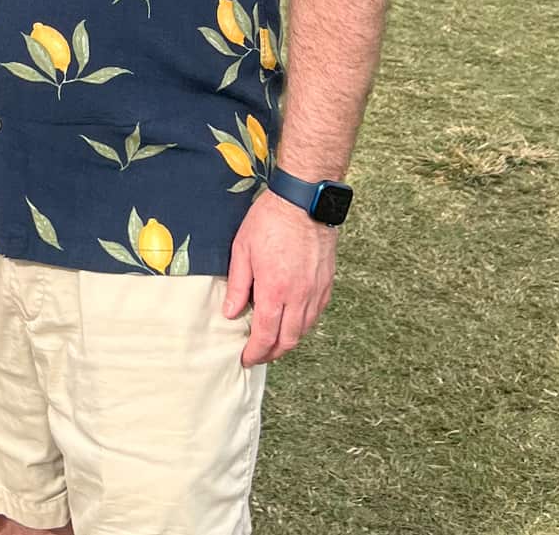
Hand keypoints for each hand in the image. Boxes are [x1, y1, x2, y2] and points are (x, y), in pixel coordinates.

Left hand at [224, 189, 338, 365]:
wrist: (304, 200)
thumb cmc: (270, 220)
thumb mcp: (243, 249)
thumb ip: (238, 285)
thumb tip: (231, 312)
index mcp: (275, 290)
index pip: (266, 335)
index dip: (255, 352)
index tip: (246, 358)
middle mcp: (299, 297)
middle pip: (288, 340)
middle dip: (272, 353)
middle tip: (258, 355)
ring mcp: (316, 291)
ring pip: (305, 330)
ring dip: (289, 341)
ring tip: (274, 340)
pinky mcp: (327, 283)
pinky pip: (316, 314)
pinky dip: (304, 324)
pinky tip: (293, 320)